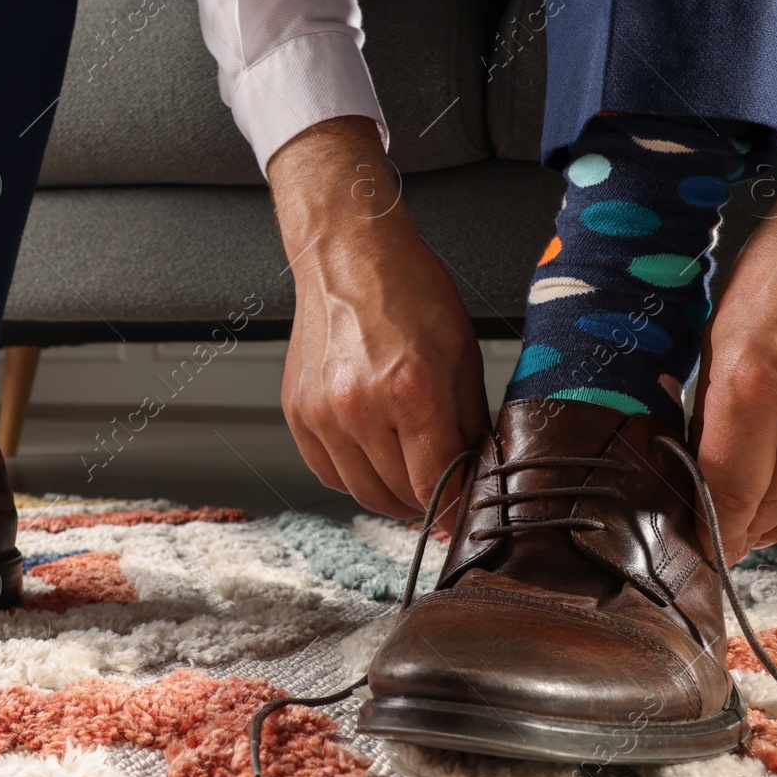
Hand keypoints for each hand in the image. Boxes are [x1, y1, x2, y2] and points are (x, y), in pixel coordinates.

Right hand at [268, 117, 490, 520]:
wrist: (348, 256)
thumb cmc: (407, 291)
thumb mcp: (462, 355)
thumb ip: (469, 422)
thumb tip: (479, 473)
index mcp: (411, 389)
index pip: (438, 482)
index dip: (458, 510)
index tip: (467, 521)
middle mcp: (359, 406)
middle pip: (398, 494)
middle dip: (428, 505)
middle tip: (444, 498)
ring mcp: (322, 412)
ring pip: (360, 492)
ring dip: (390, 498)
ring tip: (410, 481)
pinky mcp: (297, 412)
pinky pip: (327, 472)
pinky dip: (354, 478)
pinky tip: (374, 461)